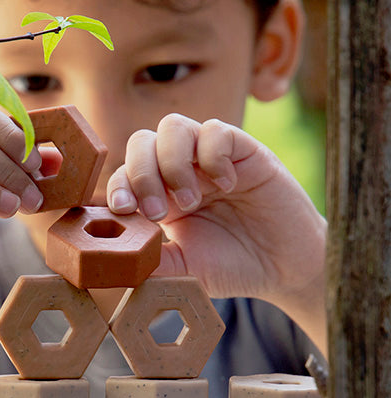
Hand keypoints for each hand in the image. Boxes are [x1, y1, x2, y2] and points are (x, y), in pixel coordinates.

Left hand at [106, 114, 325, 308]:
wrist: (284, 269)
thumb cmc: (230, 267)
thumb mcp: (182, 270)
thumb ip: (150, 262)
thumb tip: (112, 264)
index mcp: (158, 195)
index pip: (124, 173)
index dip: (118, 185)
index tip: (122, 209)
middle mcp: (179, 170)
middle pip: (141, 142)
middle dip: (141, 175)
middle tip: (157, 213)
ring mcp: (209, 157)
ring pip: (172, 127)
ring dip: (172, 163)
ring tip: (190, 201)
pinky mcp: (244, 150)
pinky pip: (216, 130)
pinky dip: (212, 155)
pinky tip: (225, 185)